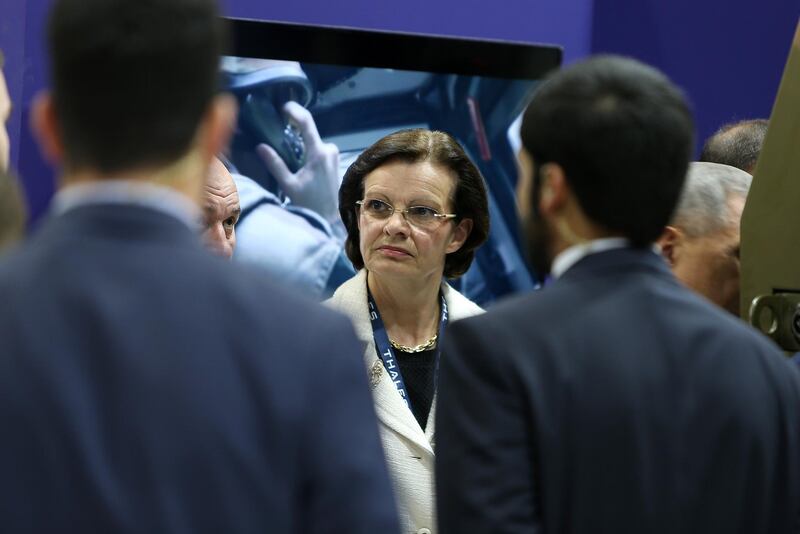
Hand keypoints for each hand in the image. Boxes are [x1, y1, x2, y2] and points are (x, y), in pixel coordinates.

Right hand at [256, 101, 340, 223]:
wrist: (330, 218)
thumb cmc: (310, 204)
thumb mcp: (289, 185)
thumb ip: (275, 164)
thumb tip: (260, 147)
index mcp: (318, 153)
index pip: (306, 122)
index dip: (294, 111)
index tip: (283, 107)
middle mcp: (329, 150)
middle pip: (308, 134)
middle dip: (294, 137)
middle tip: (279, 145)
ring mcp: (334, 155)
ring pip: (313, 143)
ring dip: (301, 148)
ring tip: (291, 165)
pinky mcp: (335, 161)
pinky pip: (318, 150)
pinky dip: (308, 154)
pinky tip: (302, 169)